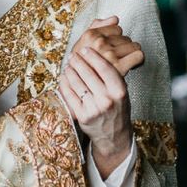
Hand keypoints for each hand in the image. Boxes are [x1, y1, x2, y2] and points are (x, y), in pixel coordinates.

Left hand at [59, 47, 131, 177]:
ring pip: (77, 83)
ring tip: (68, 65)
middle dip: (78, 61)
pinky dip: (65, 84)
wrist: (114, 136)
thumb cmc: (117, 110)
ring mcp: (93, 108)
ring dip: (70, 71)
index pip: (104, 68)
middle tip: (72, 55)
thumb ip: (111, 78)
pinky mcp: (82, 116)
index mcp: (119, 91)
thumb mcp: (121, 93)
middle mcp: (107, 99)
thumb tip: (93, 57)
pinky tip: (64, 77)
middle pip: (88, 74)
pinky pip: (69, 95)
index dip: (93, 57)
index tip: (85, 50)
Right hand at [70, 16, 143, 76]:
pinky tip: (131, 65)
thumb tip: (115, 18)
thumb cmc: (81, 64)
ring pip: (134, 45)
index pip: (117, 28)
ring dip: (130, 53)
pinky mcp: (119, 67)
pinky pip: (138, 56)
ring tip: (123, 61)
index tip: (112, 46)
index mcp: (90, 35)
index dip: (116, 37)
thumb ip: (97, 27)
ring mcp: (109, 55)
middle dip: (123, 46)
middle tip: (117, 57)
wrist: (79, 86)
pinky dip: (138, 60)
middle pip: (126, 37)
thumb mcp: (83, 43)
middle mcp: (100, 43)